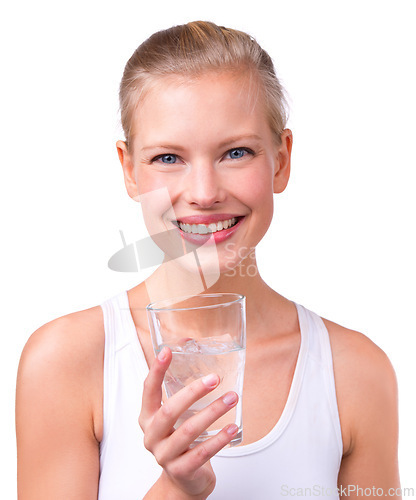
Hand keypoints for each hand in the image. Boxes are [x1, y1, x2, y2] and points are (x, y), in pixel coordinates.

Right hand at [140, 347, 238, 498]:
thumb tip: (199, 361)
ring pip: (189, 430)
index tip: (167, 351)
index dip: (157, 370)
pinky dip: (219, 439)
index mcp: (148, 417)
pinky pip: (202, 453)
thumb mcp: (176, 418)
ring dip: (213, 411)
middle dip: (194, 392)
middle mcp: (152, 435)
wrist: (182, 482)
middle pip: (170, 410)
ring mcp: (164, 455)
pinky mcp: (181, 470)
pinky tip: (232, 427)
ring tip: (231, 398)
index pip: (148, 390)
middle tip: (215, 379)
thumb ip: (183, 395)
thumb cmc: (181, 442)